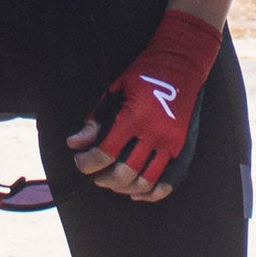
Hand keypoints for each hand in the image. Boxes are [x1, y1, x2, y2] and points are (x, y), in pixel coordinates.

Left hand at [67, 9, 220, 201]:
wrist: (181, 63)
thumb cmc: (144, 73)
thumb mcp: (114, 89)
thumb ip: (95, 118)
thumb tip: (74, 143)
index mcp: (134, 116)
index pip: (105, 153)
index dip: (88, 163)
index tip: (80, 161)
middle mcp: (154, 133)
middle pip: (124, 173)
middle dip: (104, 178)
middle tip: (95, 173)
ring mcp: (170, 142)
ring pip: (144, 182)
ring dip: (123, 187)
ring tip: (112, 180)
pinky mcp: (180, 147)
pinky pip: (166, 182)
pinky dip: (150, 193)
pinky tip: (135, 191)